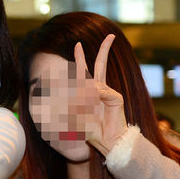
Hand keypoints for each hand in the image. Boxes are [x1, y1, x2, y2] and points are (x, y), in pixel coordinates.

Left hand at [74, 34, 126, 154]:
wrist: (106, 141)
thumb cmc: (90, 131)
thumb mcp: (73, 117)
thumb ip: (67, 106)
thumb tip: (63, 95)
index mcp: (91, 92)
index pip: (84, 72)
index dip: (79, 59)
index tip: (78, 45)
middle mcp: (100, 90)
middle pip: (99, 65)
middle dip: (103, 50)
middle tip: (106, 37)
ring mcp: (109, 93)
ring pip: (93, 84)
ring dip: (84, 95)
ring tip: (82, 108)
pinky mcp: (116, 97)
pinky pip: (101, 91)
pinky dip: (96, 96)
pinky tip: (94, 103)